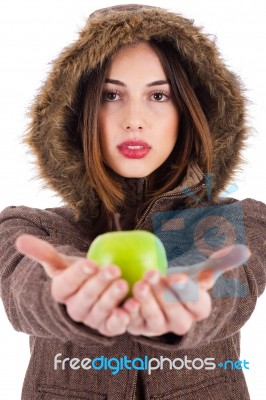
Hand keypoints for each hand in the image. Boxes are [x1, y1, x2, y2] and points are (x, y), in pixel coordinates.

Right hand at [15, 234, 130, 336]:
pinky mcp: (108, 327)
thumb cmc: (79, 273)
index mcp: (61, 293)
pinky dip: (124, 317)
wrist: (95, 291)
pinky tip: (134, 304)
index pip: (65, 285)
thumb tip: (20, 240)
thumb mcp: (61, 261)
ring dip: (112, 300)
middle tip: (113, 269)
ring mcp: (91, 320)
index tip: (90, 262)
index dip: (77, 275)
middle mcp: (74, 310)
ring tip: (124, 284)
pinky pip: (115, 326)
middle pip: (83, 300)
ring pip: (100, 313)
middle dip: (98, 285)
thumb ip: (44, 252)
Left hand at [122, 245, 249, 336]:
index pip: (198, 304)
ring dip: (146, 303)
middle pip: (176, 315)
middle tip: (152, 274)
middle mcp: (180, 323)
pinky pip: (133, 323)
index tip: (177, 275)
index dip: (187, 291)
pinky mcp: (138, 327)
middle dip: (164, 296)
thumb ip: (217, 263)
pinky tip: (125, 297)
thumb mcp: (197, 271)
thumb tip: (242, 251)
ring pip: (155, 321)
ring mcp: (159, 328)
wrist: (156, 291)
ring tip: (139, 283)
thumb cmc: (179, 280)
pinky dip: (129, 312)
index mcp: (198, 310)